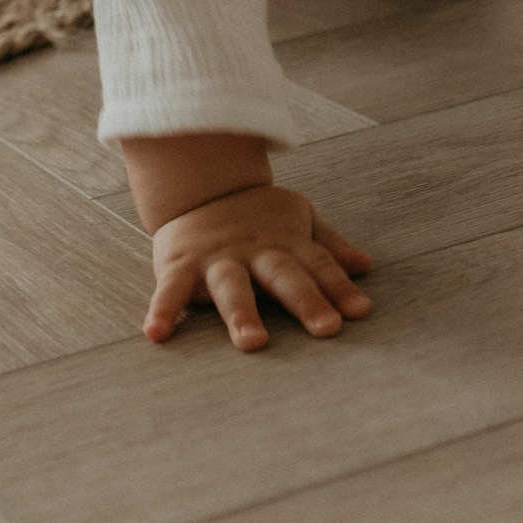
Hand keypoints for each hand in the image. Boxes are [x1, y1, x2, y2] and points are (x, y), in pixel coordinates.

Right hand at [145, 183, 372, 350]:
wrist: (197, 180)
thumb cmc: (256, 213)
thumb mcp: (297, 219)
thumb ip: (328, 246)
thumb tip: (365, 265)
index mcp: (285, 242)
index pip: (318, 265)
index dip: (339, 287)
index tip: (360, 311)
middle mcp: (253, 251)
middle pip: (283, 275)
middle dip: (305, 300)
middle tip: (327, 328)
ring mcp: (216, 258)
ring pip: (231, 286)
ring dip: (241, 312)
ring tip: (253, 342)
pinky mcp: (179, 264)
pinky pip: (170, 290)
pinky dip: (162, 309)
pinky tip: (156, 333)